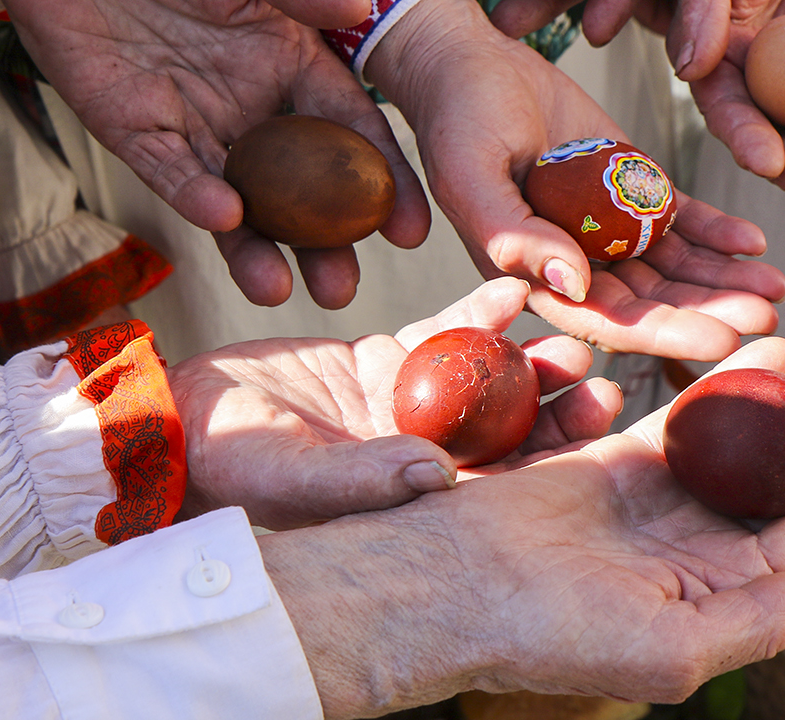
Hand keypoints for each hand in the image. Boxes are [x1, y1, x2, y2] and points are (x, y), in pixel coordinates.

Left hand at [0, 0, 424, 309]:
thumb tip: (358, 9)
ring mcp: (194, 120)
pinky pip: (171, 171)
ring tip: (284, 288)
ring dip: (260, 246)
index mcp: (293, 58)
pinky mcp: (134, 127)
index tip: (409, 227)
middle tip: (345, 285)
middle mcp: (252, 101)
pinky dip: (196, 196)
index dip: (382, 178)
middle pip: (301, 187)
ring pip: (238, 198)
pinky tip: (225, 217)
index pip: (350, 129)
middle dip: (325, 240)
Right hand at [168, 278, 615, 528]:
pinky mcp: (386, 358)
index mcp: (417, 499)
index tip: (601, 408)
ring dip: (525, 351)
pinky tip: (508, 286)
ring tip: (562, 319)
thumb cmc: (231, 465)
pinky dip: (475, 310)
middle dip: (556, 397)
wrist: (183, 416)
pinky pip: (443, 332)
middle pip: (510, 428)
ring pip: (485, 377)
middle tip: (596, 362)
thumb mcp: (296, 477)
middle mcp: (425, 454)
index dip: (557, 448)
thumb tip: (441, 475)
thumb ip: (366, 479)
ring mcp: (409, 405)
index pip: (505, 480)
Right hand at [259, 336, 784, 717]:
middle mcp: (700, 557)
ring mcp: (661, 508)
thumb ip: (756, 620)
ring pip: (747, 452)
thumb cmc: (549, 632)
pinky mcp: (619, 467)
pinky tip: (761, 355)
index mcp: (721, 602)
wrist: (451, 583)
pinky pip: (686, 421)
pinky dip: (725, 389)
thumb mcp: (665, 648)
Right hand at [367, 0, 784, 359]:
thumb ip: (514, 236)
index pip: (608, 321)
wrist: (471, 63)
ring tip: (774, 284)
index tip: (721, 340)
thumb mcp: (472, 176)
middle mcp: (576, 265)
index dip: (665, 334)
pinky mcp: (631, 190)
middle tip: (767, 315)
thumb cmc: (457, 120)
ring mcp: (608, 229)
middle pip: (653, 302)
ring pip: (675, 267)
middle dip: (710, 312)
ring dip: (723, 280)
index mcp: (534, 279)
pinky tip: (752, 240)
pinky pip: (681, 221)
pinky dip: (715, 232)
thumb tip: (575, 283)